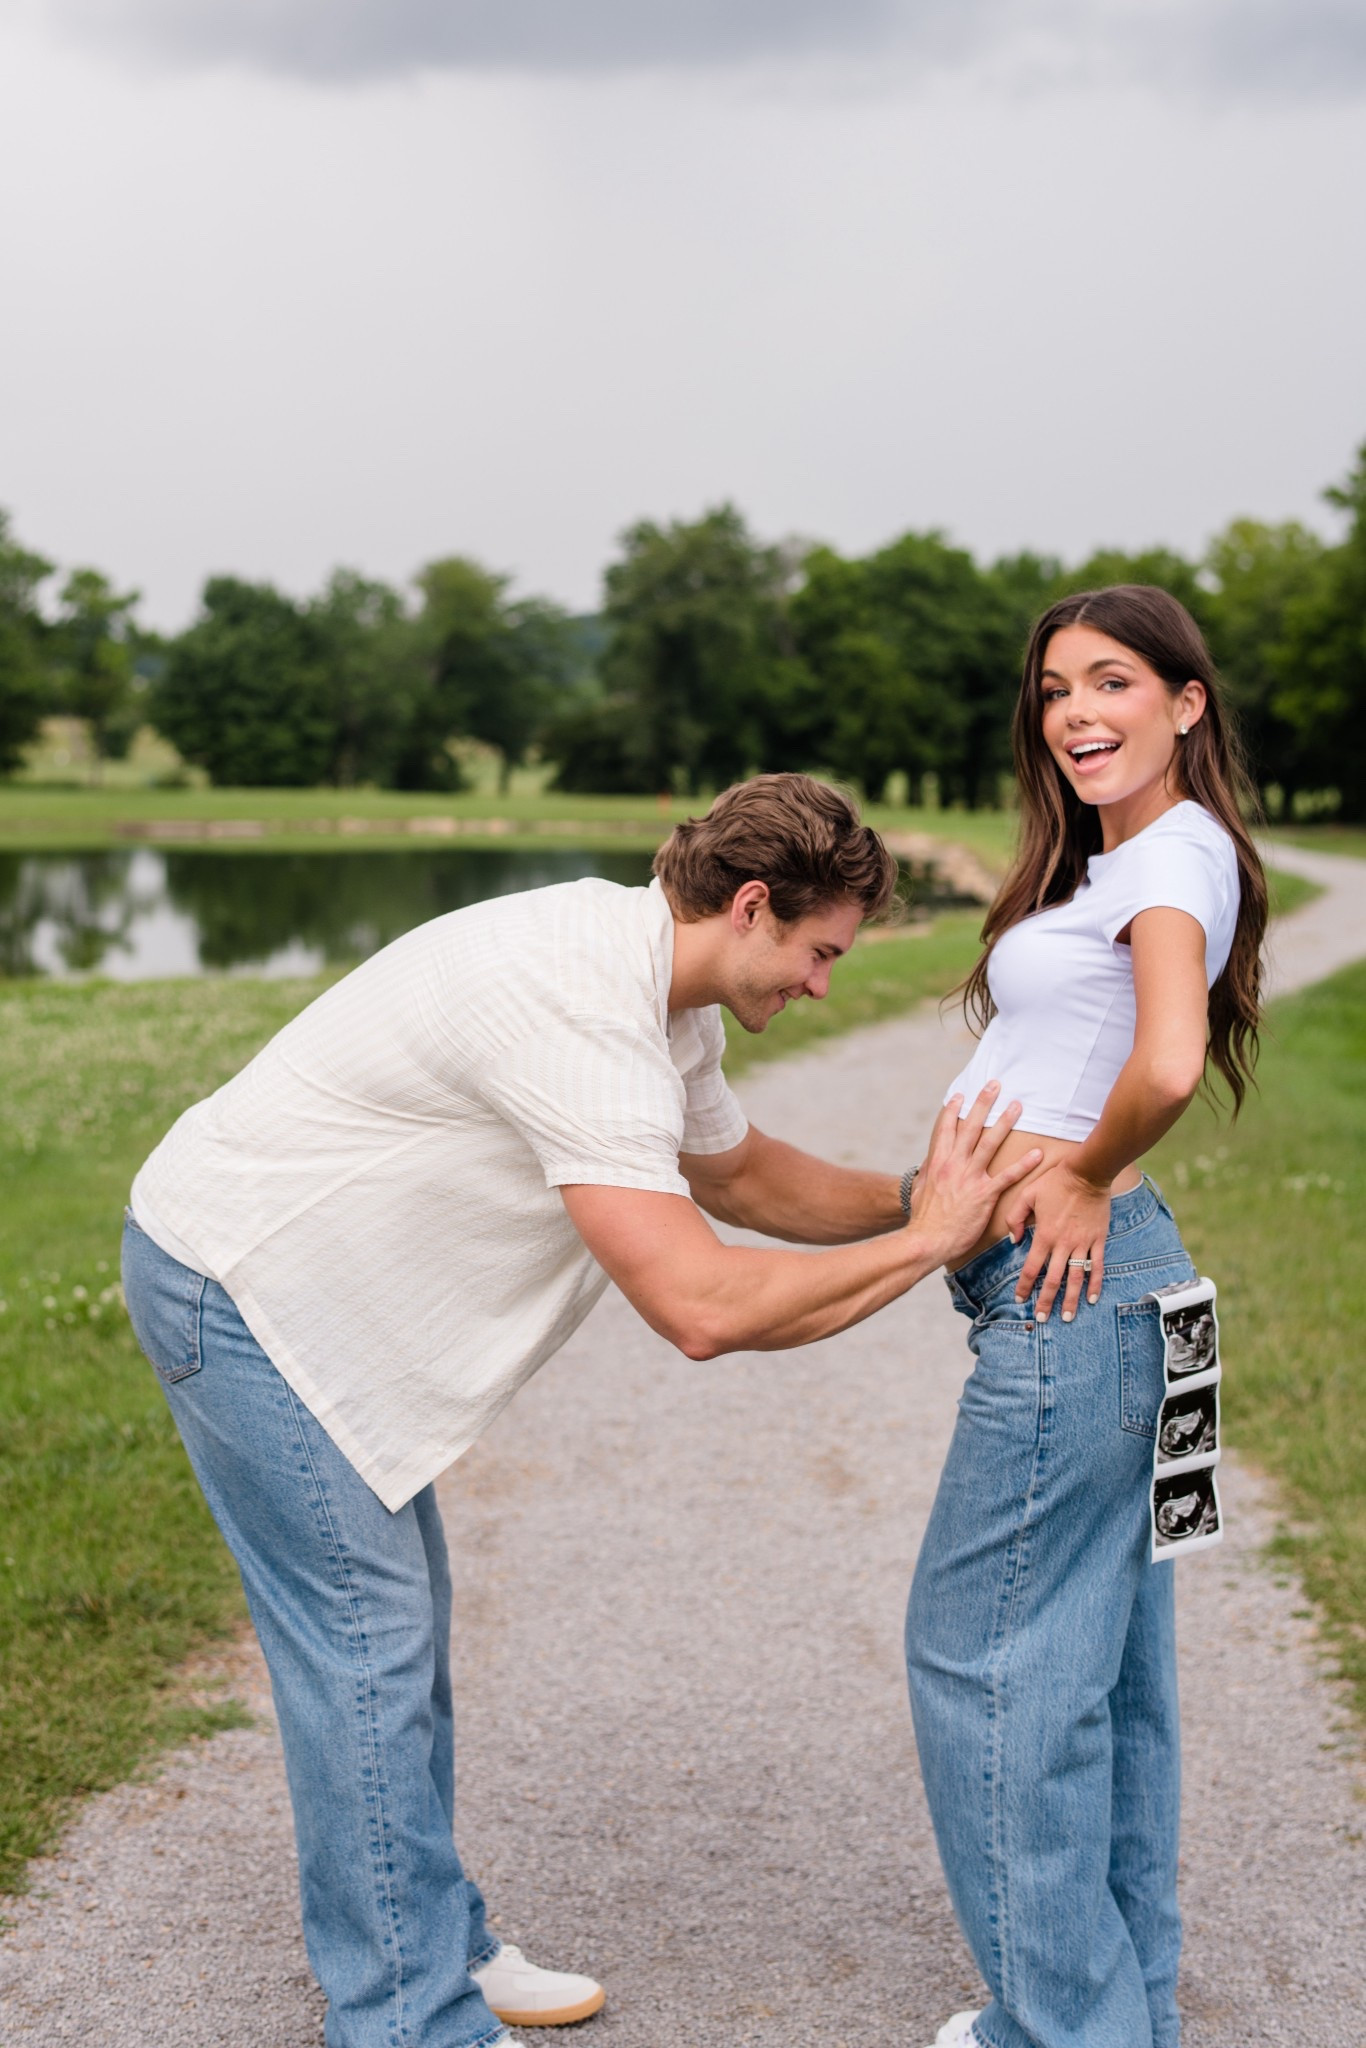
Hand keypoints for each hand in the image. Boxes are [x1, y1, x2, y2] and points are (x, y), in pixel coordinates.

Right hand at [910, 1084, 1042, 1268]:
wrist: (927, 1240)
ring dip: (1005, 1122)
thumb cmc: (924, 1219)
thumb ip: (928, 1172)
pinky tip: (1038, 1154)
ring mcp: (969, 1178)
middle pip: (970, 1127)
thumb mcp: (921, 1190)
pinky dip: (1024, 1165)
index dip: (953, 1110)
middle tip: (994, 1084)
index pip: (946, 1129)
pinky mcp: (984, 1195)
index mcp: (938, 1162)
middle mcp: (954, 1164)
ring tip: (1018, 1106)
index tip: (961, 1095)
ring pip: (990, 1143)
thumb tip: (930, 1161)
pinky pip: (1007, 1176)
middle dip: (983, 1103)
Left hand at [1006, 1162, 1109, 1320]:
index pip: (1032, 1268)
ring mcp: (1083, 1244)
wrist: (1087, 1173)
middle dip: (1046, 1301)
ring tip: (1068, 1317)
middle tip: (1042, 1318)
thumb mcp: (1027, 1194)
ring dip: (1072, 1300)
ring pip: (1076, 1278)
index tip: (1019, 1299)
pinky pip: (1098, 1266)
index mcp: (1044, 1235)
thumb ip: (1015, 1217)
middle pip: (1053, 1279)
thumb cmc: (1055, 1182)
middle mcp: (1063, 1244)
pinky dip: (1096, 1283)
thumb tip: (1013, 1241)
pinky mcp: (1098, 1240)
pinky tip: (1092, 1298)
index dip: (1024, 1286)